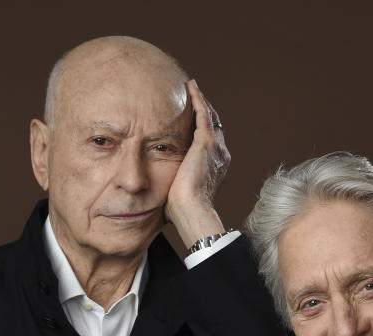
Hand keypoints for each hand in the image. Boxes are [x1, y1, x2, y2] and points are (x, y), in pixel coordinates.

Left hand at [166, 79, 230, 247]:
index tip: (191, 117)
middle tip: (192, 94)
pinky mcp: (206, 142)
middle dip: (203, 109)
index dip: (201, 126)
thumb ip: (170, 184)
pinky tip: (190, 87)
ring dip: (200, 100)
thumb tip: (152, 190)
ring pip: (209, 115)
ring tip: (190, 86)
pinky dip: (198, 99)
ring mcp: (215, 147)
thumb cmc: (182, 210)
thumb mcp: (176, 192)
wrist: (192, 211)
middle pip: (212, 124)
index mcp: (215, 166)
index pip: (208, 140)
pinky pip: (203, 113)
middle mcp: (220, 154)